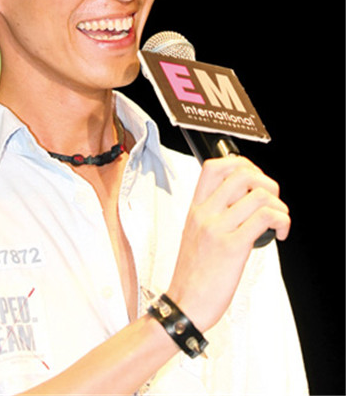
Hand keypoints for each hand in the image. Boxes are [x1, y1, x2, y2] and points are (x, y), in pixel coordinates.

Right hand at [167, 156, 289, 332]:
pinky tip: (279, 233)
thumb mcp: (195, 234)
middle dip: (267, 182)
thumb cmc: (193, 273)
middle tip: (271, 201)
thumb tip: (243, 201)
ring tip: (278, 221)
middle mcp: (205, 213)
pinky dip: (282, 221)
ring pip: (259, 194)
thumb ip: (213, 214)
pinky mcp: (232, 247)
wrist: (185, 303)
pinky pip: (265, 218)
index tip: (254, 181)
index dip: (241, 164)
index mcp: (195, 208)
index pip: (214, 167)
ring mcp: (217, 228)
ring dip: (279, 205)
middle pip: (241, 173)